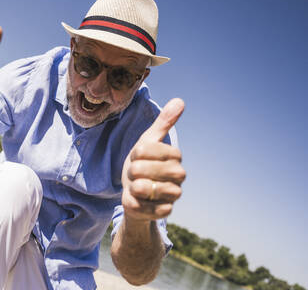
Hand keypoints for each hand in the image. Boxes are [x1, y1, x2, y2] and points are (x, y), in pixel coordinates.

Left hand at [121, 98, 185, 221]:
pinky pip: (143, 206)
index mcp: (175, 155)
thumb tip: (180, 100)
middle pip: (142, 168)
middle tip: (136, 174)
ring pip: (143, 187)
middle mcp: (179, 174)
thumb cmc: (141, 164)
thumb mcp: (147, 141)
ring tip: (137, 186)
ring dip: (132, 187)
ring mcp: (174, 194)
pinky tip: (140, 200)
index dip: (134, 155)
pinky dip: (135, 203)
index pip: (144, 149)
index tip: (138, 158)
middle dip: (132, 171)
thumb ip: (163, 123)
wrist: (135, 194)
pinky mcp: (165, 212)